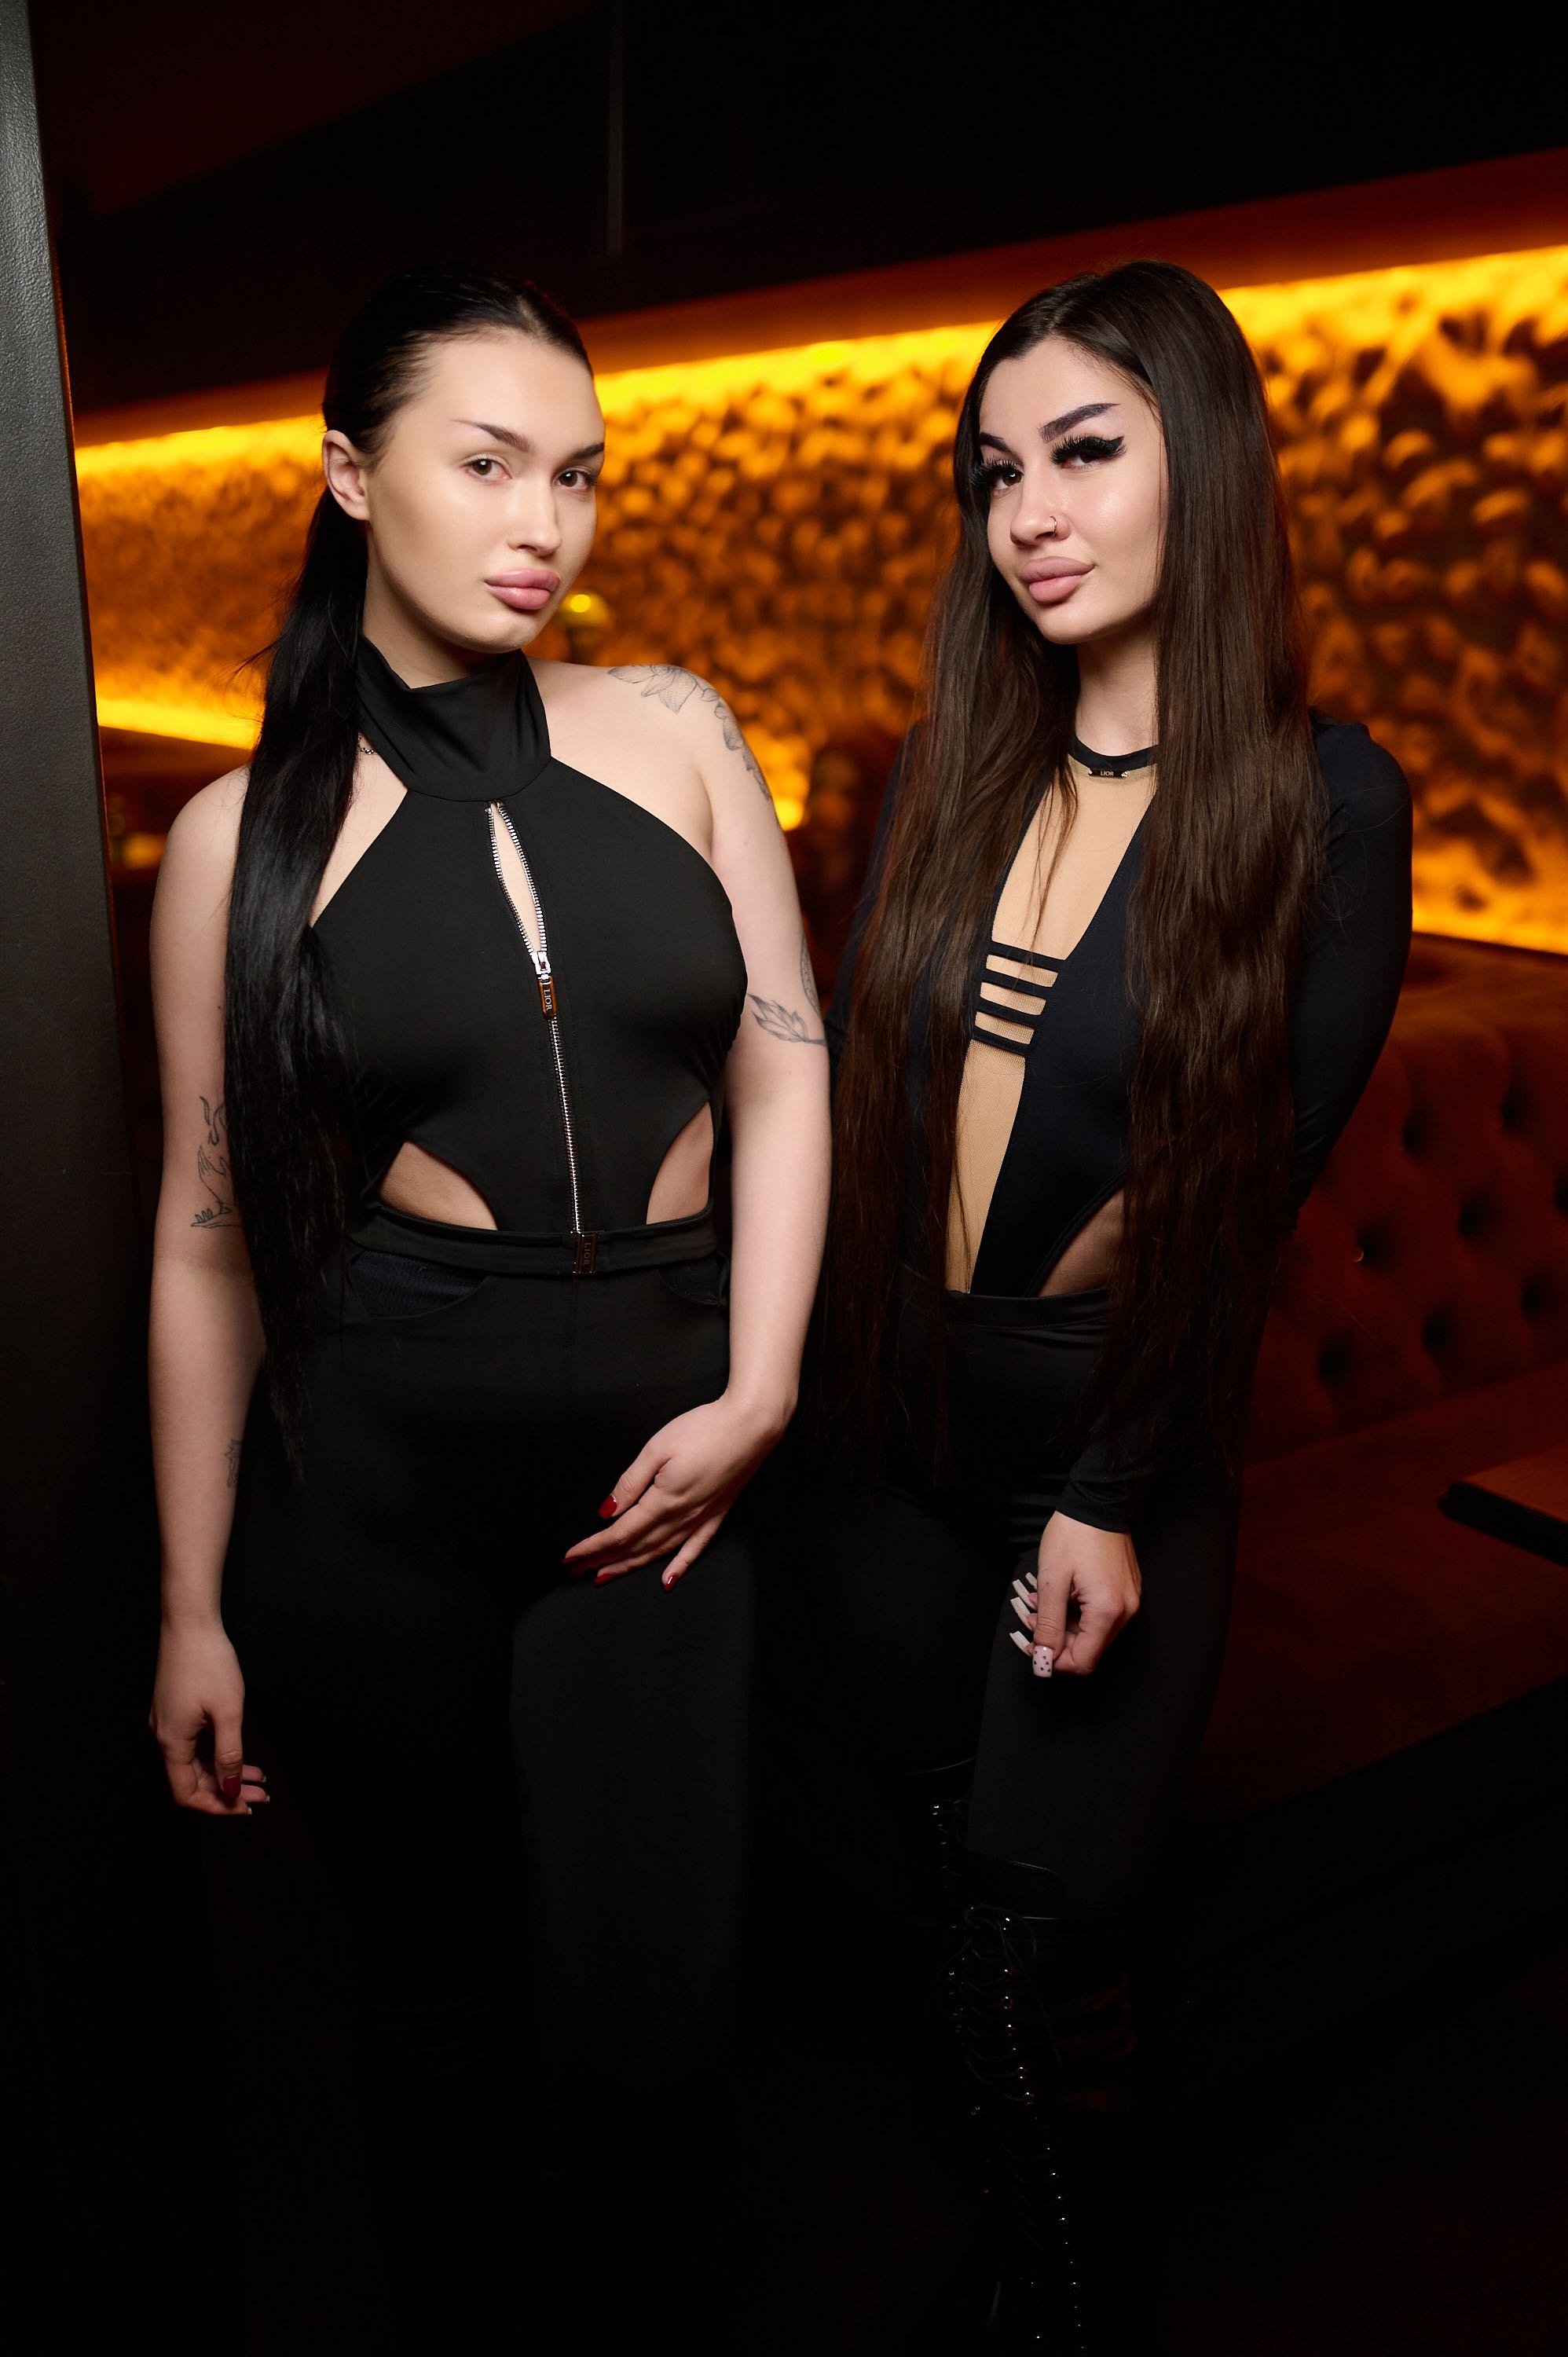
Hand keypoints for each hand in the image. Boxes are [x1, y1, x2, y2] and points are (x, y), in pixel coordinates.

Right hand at [150, 1615, 269, 1816]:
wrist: (190, 1622)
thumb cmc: (208, 1661)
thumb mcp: (228, 1711)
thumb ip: (229, 1754)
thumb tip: (232, 1789)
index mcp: (172, 1742)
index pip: (187, 1793)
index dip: (216, 1805)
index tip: (245, 1806)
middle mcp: (164, 1736)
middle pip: (193, 1779)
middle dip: (227, 1790)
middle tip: (260, 1795)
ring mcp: (168, 1722)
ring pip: (196, 1761)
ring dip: (225, 1771)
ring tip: (258, 1776)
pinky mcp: (175, 1709)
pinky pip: (194, 1743)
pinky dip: (217, 1752)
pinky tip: (240, 1753)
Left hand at [562, 1391, 783, 1588]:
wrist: (752, 1425)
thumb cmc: (705, 1429)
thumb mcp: (658, 1447)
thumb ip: (631, 1482)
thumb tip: (607, 1511)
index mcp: (663, 1501)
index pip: (620, 1532)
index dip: (593, 1547)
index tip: (570, 1557)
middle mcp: (681, 1517)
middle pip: (635, 1547)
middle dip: (603, 1561)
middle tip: (577, 1572)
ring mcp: (701, 1518)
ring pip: (659, 1552)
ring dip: (630, 1566)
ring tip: (606, 1576)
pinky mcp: (717, 1513)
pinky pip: (695, 1549)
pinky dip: (679, 1567)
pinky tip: (667, 1580)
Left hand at [1007, 1512, 1141, 1677]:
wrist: (1098, 1502)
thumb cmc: (1074, 1535)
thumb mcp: (1052, 1581)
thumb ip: (1049, 1625)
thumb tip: (1043, 1658)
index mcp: (1107, 1612)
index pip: (1083, 1661)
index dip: (1054, 1661)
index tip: (1032, 1647)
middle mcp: (1125, 1612)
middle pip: (1088, 1649)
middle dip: (1056, 1640)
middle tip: (1030, 1619)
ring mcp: (1129, 1602)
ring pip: (1093, 1633)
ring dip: (1064, 1625)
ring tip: (1039, 1604)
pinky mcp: (1126, 1592)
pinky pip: (1101, 1616)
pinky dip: (1077, 1613)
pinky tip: (1058, 1596)